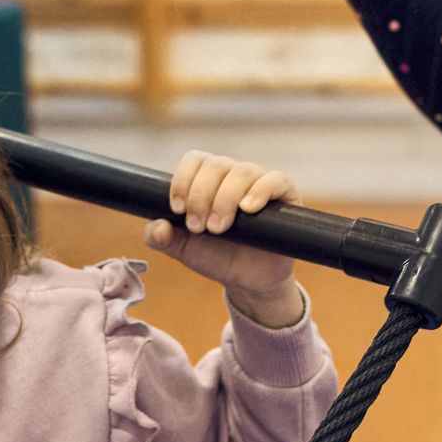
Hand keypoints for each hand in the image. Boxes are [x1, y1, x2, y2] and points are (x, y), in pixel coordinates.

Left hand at [142, 151, 303, 327]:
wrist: (248, 281)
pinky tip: (248, 209)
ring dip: (225, 198)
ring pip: (242, 171)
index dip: (183, 180)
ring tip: (219, 227)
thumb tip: (156, 227)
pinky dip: (261, 190)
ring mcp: (260, 183)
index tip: (178, 209)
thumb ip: (161, 238)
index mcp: (207, 179)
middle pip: (216, 165)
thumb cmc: (216, 257)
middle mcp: (233, 175)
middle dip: (201, 196)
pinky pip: (276, 180)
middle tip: (200, 227)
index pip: (194, 160)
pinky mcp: (285, 196)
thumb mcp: (183, 249)